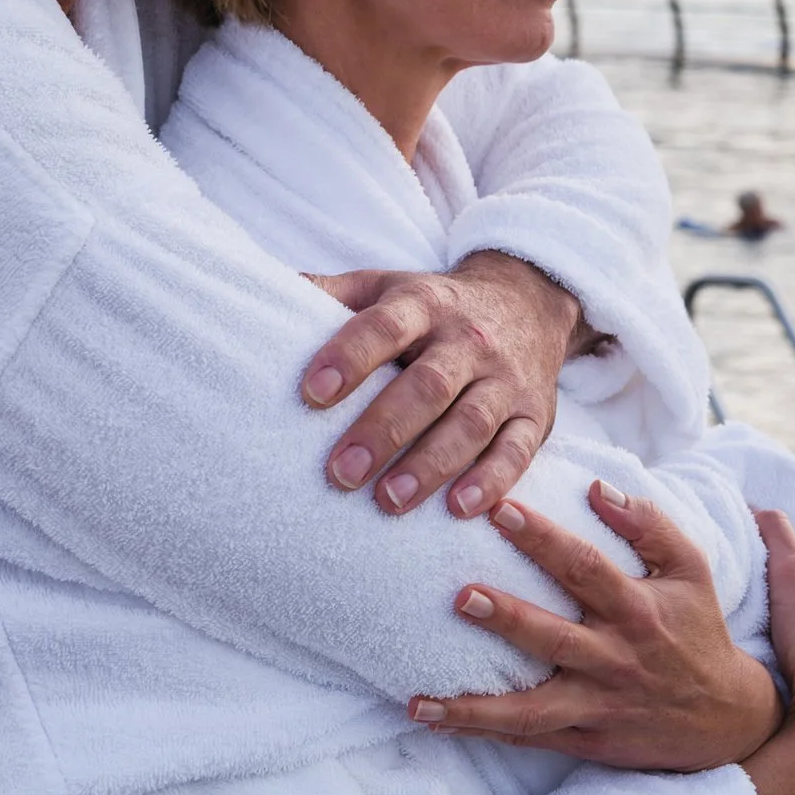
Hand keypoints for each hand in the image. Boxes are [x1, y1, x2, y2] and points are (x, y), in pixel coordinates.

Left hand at [303, 251, 592, 517]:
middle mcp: (468, 340)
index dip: (349, 358)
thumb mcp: (386, 286)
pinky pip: (518, 450)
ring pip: (471, 422)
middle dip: (384, 429)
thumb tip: (258, 293)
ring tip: (389, 501)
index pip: (384, 327)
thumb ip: (331, 295)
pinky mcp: (535, 414)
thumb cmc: (436, 307)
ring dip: (431, 465)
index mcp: (424, 304)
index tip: (311, 394)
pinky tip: (459, 509)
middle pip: (428, 384)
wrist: (529, 302)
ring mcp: (505, 379)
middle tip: (341, 472)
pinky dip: (492, 480)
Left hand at [409, 482, 783, 770]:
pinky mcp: (586, 739)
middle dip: (507, 618)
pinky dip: (483, 732)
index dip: (542, 538)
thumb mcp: (690, 569)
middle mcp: (614, 658)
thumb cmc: (697, 629)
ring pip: (532, 709)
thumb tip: (597, 486)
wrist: (725, 717)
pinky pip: (529, 739)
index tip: (499, 508)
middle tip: (460, 595)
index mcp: (637, 609)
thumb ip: (648, 523)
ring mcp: (597, 705)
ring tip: (422, 700)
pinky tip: (433, 721)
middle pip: (554, 638)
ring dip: (476, 707)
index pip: (585, 567)